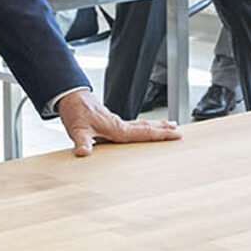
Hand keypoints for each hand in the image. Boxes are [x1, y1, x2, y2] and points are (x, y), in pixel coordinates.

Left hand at [56, 88, 180, 155]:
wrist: (70, 98)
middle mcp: (120, 125)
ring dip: (156, 126)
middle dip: (163, 129)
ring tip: (170, 127)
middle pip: (146, 127)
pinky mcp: (112, 122)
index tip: (176, 134)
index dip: (161, 134)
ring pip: (141, 125)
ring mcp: (117, 123)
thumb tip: (83, 153)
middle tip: (179, 132)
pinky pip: (133, 126)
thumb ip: (82, 142)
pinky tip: (145, 129)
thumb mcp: (77, 130)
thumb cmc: (75, 113)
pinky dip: (144, 127)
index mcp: (117, 128)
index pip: (144, 132)